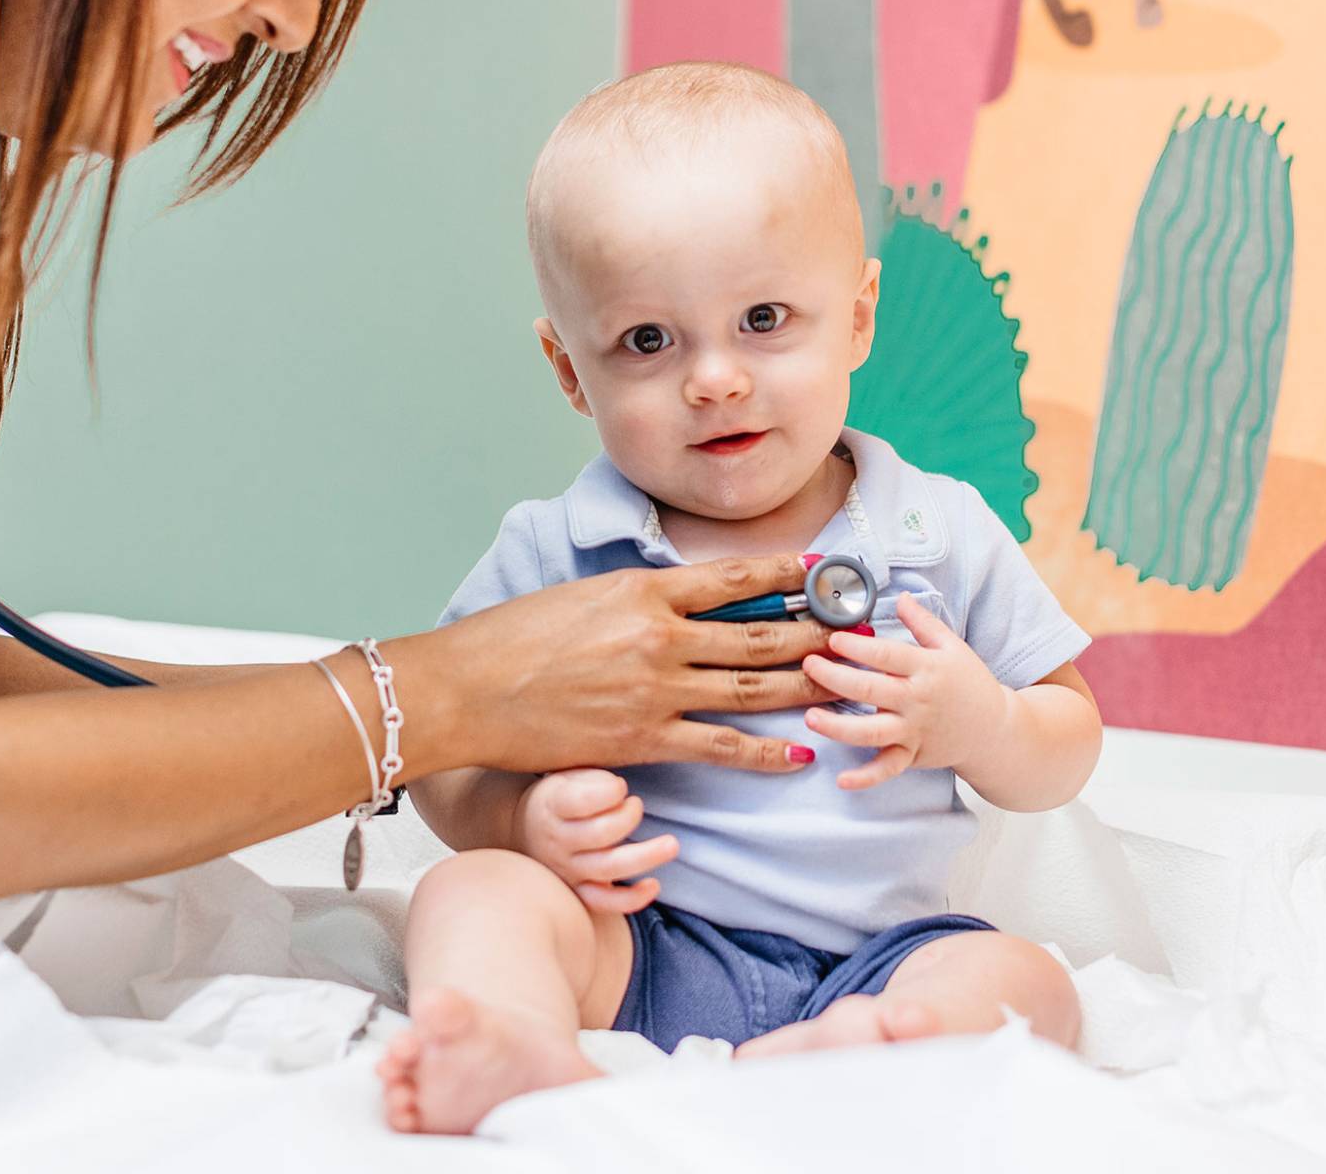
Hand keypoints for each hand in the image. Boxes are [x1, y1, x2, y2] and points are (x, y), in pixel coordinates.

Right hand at [417, 555, 830, 777]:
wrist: (467, 689)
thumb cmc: (511, 639)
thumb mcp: (582, 597)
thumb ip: (637, 600)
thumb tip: (679, 600)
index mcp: (643, 590)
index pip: (733, 577)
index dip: (786, 575)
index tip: (822, 572)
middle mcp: (660, 635)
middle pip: (759, 632)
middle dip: (815, 632)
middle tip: (859, 632)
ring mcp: (656, 689)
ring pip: (751, 686)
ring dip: (806, 684)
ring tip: (847, 682)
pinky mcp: (644, 738)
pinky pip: (719, 746)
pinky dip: (764, 752)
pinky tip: (799, 755)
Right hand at [518, 769, 675, 914]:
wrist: (523, 833)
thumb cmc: (558, 798)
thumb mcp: (564, 777)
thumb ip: (592, 779)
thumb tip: (618, 790)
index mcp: (551, 806)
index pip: (581, 801)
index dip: (609, 792)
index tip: (621, 786)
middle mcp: (557, 841)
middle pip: (600, 834)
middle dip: (629, 817)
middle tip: (636, 804)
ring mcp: (568, 870)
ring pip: (609, 868)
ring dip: (645, 856)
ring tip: (671, 844)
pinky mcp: (580, 892)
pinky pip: (606, 902)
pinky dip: (632, 899)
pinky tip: (654, 885)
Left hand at [800, 595, 1015, 789]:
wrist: (994, 730)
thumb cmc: (971, 684)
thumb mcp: (952, 646)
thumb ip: (923, 622)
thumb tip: (900, 596)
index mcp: (927, 668)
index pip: (888, 655)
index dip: (859, 646)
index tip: (832, 638)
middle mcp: (918, 700)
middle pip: (871, 689)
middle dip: (835, 678)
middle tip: (808, 666)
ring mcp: (914, 731)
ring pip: (872, 732)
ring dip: (839, 727)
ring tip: (810, 717)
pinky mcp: (913, 756)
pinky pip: (887, 769)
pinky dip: (866, 778)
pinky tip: (842, 780)